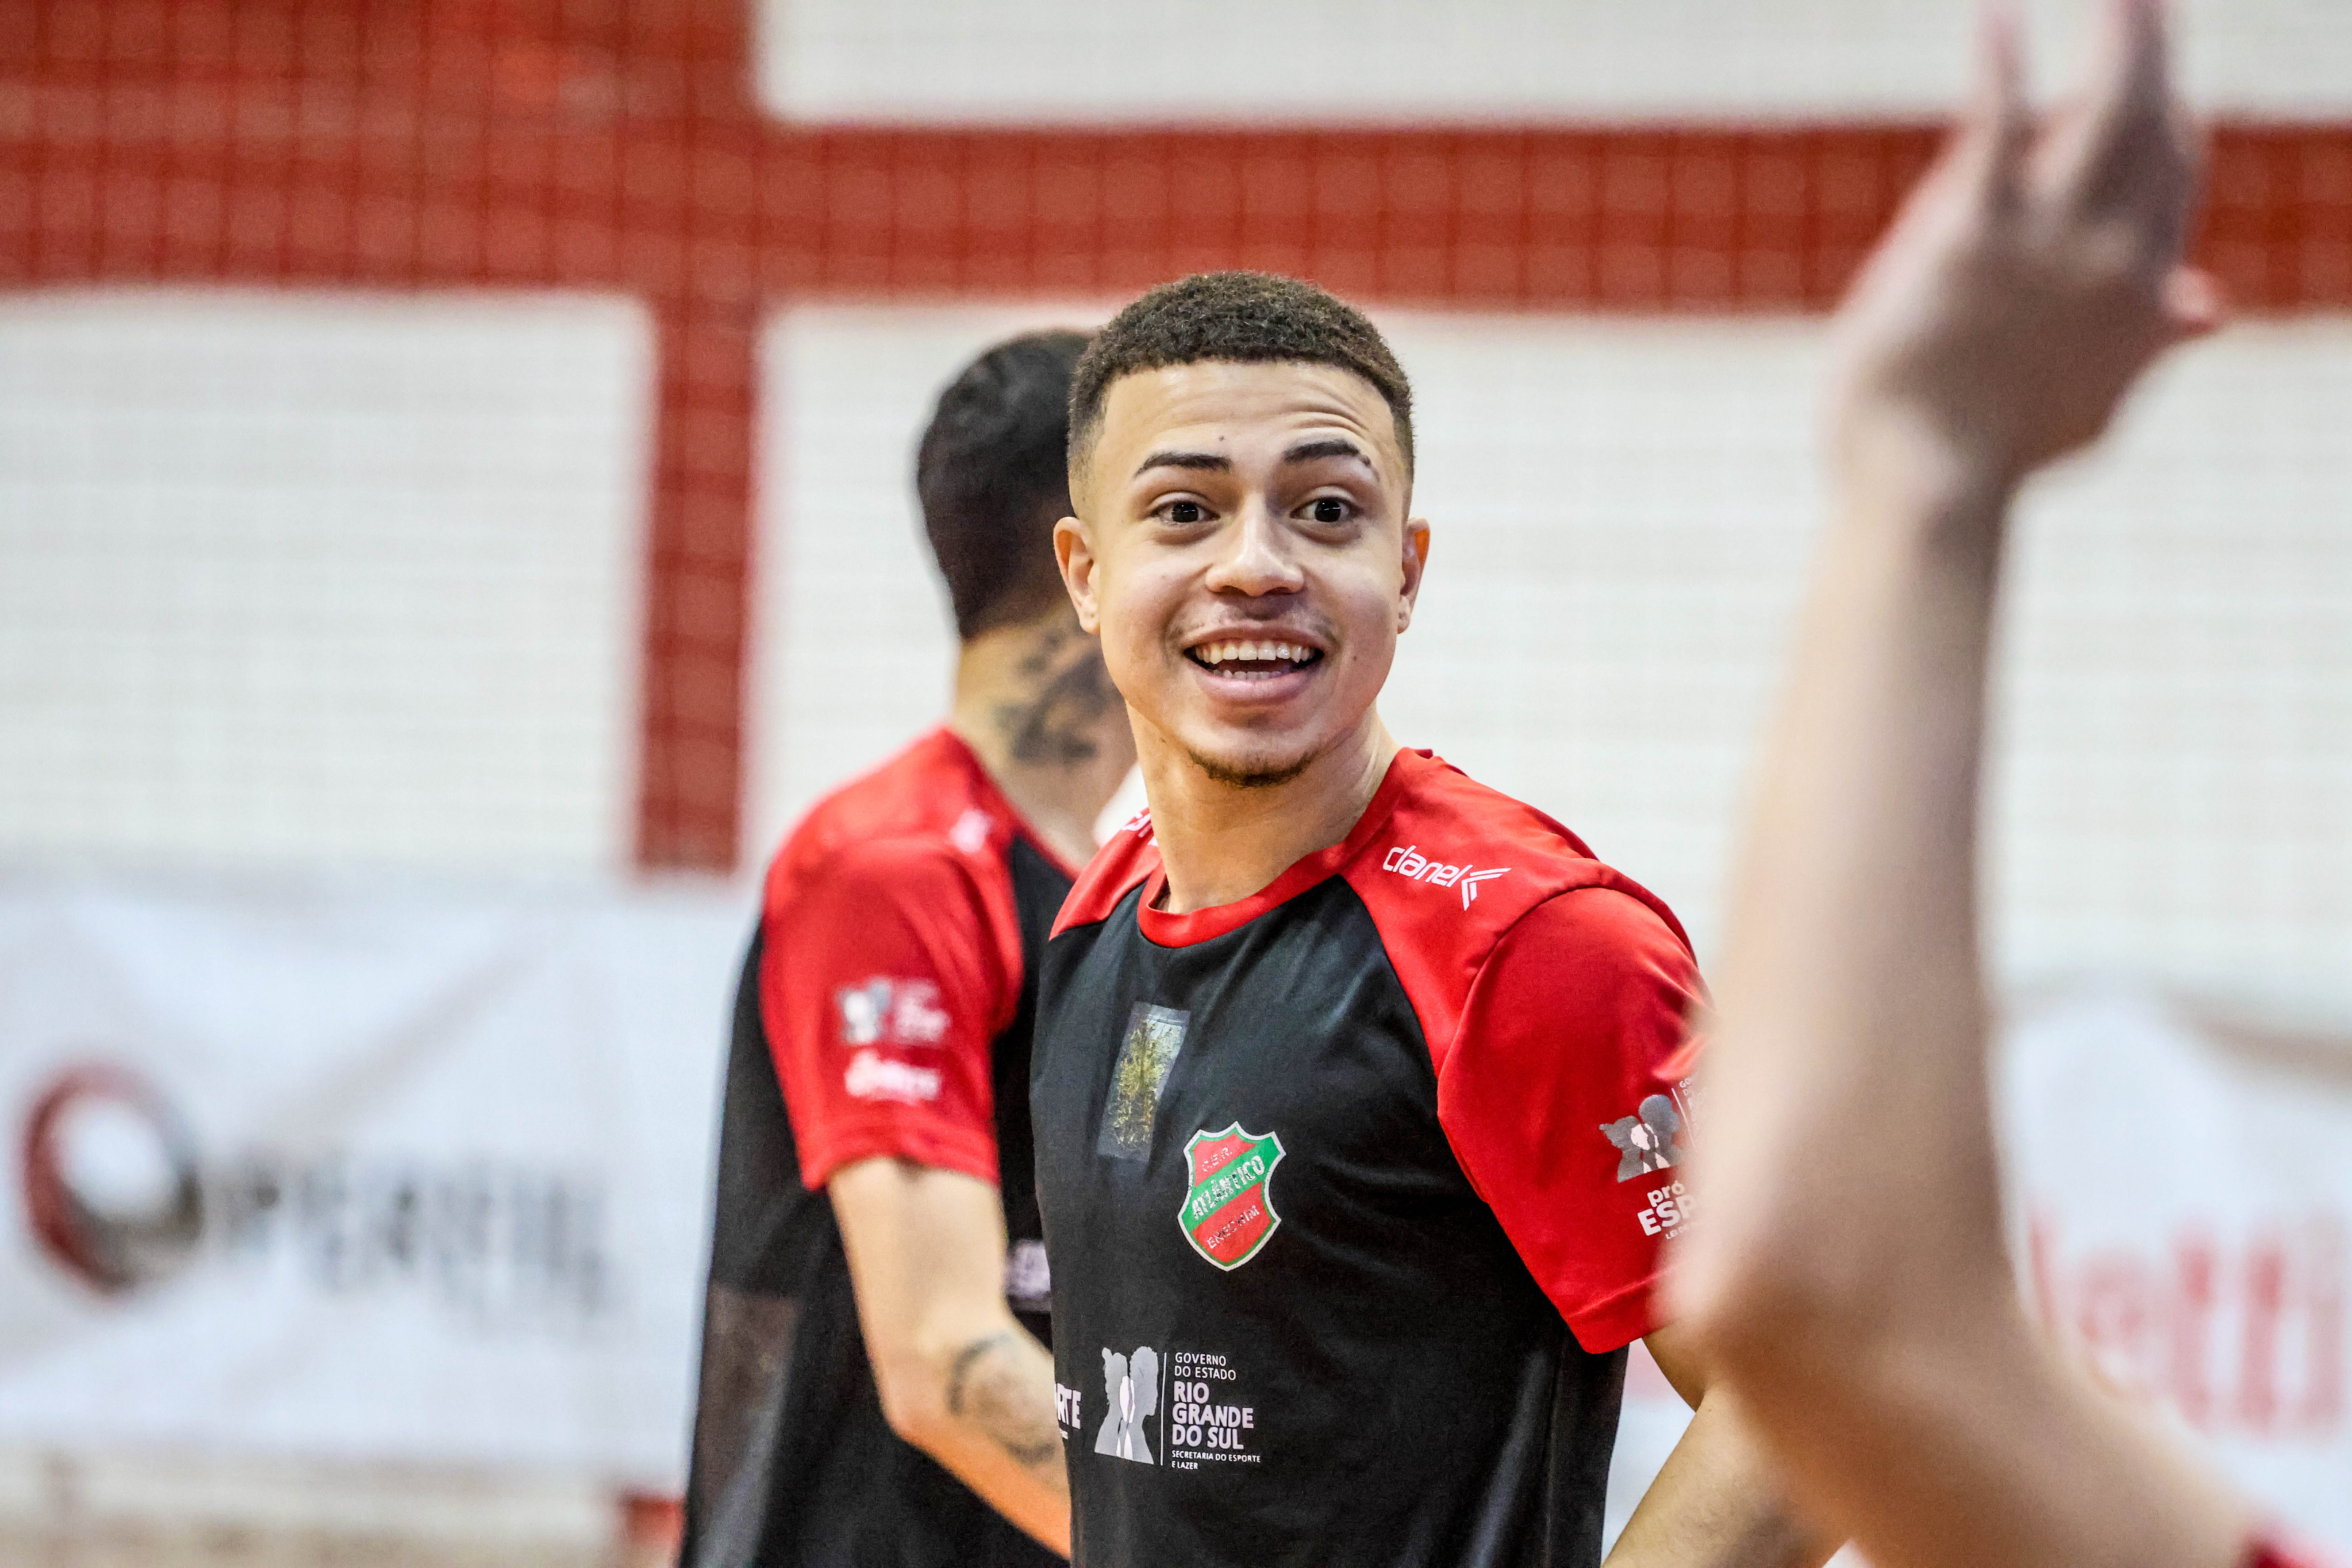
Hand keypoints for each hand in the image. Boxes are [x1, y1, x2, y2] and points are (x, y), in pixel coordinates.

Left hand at [1826, 0, 2220, 494]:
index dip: (2173, 128)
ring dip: (2115, 33)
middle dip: (2154, 51)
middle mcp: (2110, 252)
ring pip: (2101, 107)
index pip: (2174, 180)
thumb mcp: (2095, 402)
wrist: (1934, 485)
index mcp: (2140, 290)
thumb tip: (2210, 308)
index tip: (2162, 91)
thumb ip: (2150, 345)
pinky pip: (1995, 123)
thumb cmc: (1997, 454)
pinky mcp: (1970, 231)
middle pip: (2152, 125)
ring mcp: (2044, 238)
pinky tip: (1995, 18)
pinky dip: (2001, 64)